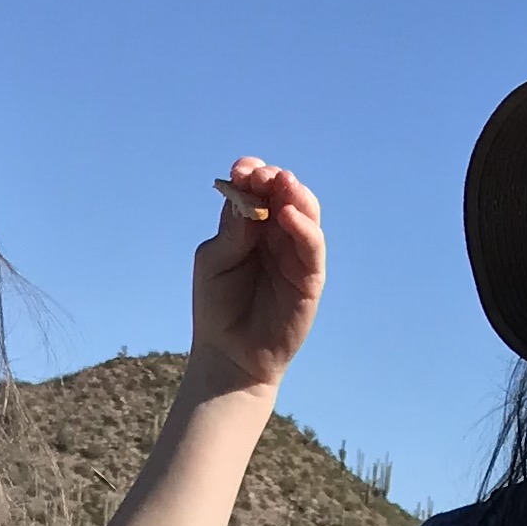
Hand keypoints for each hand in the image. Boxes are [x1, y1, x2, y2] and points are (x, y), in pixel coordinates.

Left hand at [188, 161, 323, 396]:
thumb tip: (248, 199)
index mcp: (250, 226)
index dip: (253, 174)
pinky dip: (305, 228)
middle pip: (284, 194)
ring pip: (305, 213)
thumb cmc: (217, 307)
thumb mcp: (214, 262)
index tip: (241, 170)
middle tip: (262, 174)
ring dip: (296, 195)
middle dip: (275, 179)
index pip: (257, 189)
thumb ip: (232, 232)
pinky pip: (312, 246)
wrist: (230, 355)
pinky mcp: (310, 277)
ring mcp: (295, 254)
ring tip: (283, 184)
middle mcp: (276, 235)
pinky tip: (290, 215)